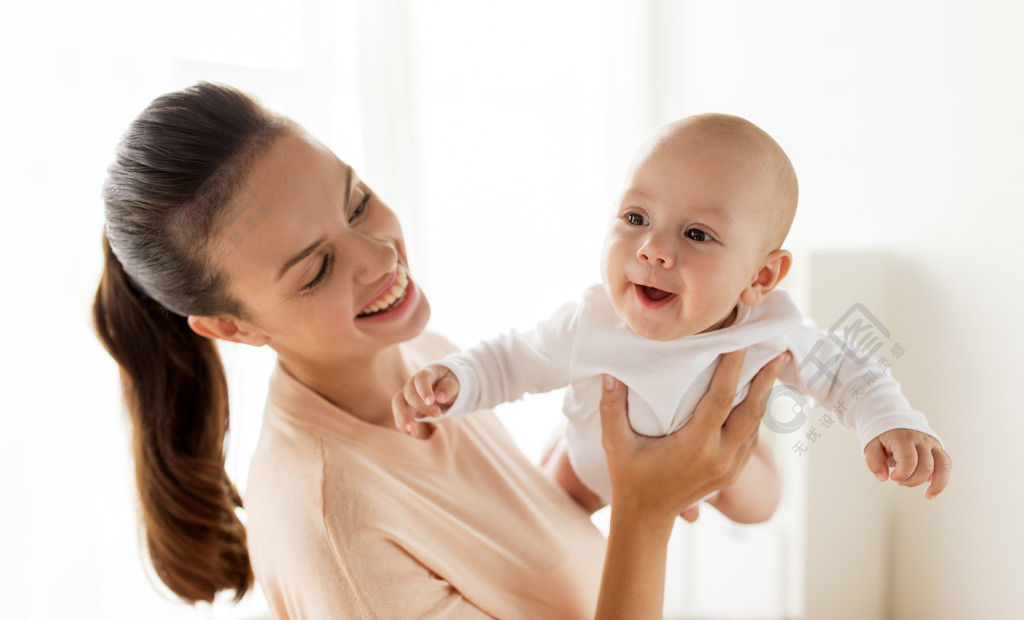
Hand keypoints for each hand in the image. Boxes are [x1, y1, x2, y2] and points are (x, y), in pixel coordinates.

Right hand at [391, 364, 459, 435]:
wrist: (442, 387)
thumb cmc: (448, 383)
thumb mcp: (453, 383)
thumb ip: (448, 387)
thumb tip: (440, 397)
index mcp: (426, 374)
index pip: (421, 379)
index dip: (424, 389)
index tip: (431, 401)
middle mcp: (412, 384)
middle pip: (409, 393)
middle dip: (420, 406)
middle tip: (437, 414)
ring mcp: (407, 396)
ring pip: (398, 404)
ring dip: (403, 417)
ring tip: (413, 431)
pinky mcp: (405, 407)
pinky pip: (398, 415)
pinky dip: (402, 425)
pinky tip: (412, 434)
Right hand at [599, 349, 790, 521]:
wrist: (646, 517)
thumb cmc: (629, 477)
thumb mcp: (614, 443)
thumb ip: (610, 407)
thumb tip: (610, 374)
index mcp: (694, 447)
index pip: (721, 400)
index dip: (733, 370)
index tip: (741, 344)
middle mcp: (719, 458)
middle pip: (751, 412)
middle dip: (767, 379)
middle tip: (779, 351)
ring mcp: (730, 467)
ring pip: (756, 425)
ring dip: (765, 395)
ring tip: (774, 365)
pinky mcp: (734, 472)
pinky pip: (751, 438)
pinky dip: (757, 414)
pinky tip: (759, 395)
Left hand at [864, 429, 950, 498]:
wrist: (893, 419)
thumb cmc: (882, 436)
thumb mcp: (871, 445)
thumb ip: (873, 460)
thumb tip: (883, 478)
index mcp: (903, 438)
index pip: (909, 460)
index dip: (902, 475)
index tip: (892, 477)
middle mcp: (921, 440)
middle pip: (925, 466)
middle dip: (912, 480)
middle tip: (899, 481)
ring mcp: (932, 443)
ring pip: (943, 465)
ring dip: (937, 484)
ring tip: (928, 495)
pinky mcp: (938, 448)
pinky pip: (946, 464)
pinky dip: (942, 478)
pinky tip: (933, 488)